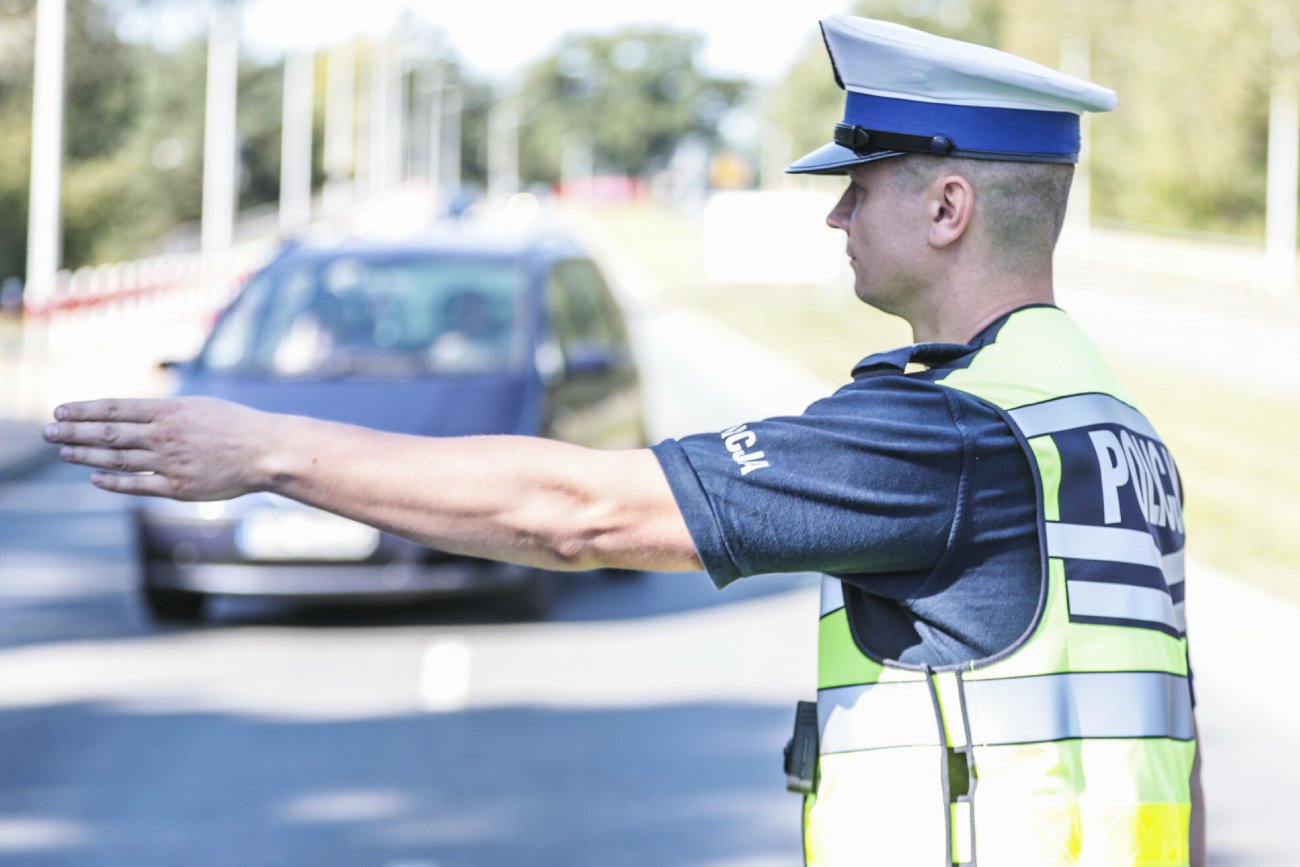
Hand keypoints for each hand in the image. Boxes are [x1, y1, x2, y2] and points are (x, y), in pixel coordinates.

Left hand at [43, 396, 273, 499]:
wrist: (265, 451)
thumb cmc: (235, 426)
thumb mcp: (198, 407)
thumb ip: (165, 413)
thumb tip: (130, 416)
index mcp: (170, 411)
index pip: (115, 409)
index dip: (84, 411)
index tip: (60, 411)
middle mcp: (165, 435)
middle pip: (109, 434)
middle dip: (74, 432)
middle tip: (47, 432)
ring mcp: (170, 462)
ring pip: (118, 459)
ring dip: (86, 456)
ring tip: (64, 451)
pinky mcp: (178, 487)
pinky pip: (138, 485)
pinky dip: (114, 481)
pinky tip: (95, 477)